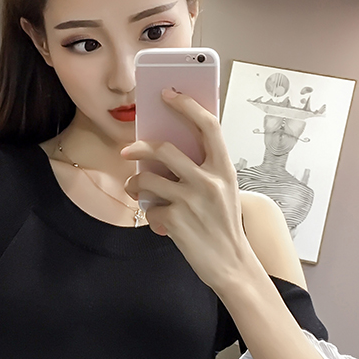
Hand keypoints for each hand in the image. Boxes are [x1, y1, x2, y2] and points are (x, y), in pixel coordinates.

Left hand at [121, 88, 254, 293]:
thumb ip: (203, 170)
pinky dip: (149, 214)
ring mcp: (191, 200)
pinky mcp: (175, 220)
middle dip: (139, 147)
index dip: (187, 105)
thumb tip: (166, 151)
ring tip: (133, 188)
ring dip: (133, 183)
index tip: (168, 93)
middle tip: (127, 150)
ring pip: (147, 179)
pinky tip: (157, 221)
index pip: (208, 125)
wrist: (231, 264)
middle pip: (164, 149)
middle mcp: (210, 181)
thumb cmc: (223, 225)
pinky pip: (150, 208)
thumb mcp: (224, 191)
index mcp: (225, 169)